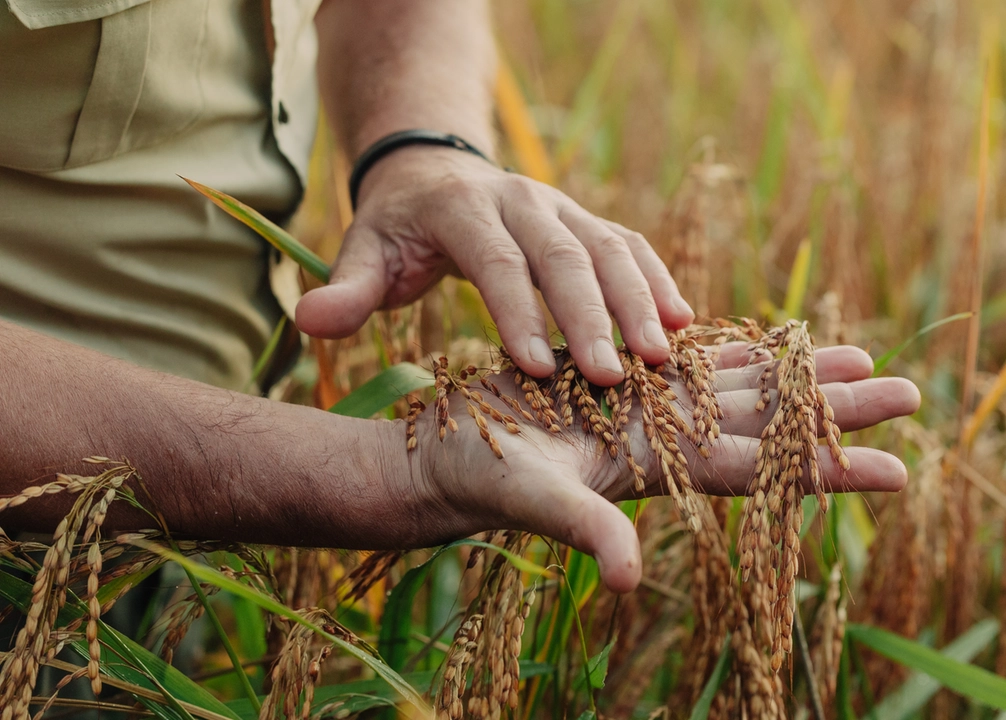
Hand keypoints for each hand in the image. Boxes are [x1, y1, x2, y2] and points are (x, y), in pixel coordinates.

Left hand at [294, 148, 694, 385]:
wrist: (436, 172)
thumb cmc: (399, 230)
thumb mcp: (365, 253)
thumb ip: (346, 288)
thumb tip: (310, 321)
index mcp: (463, 209)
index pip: (497, 261)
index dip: (520, 313)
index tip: (542, 371)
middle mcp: (521, 199)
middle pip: (564, 255)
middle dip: (593, 316)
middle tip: (615, 378)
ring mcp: (562, 206)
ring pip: (609, 247)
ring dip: (639, 300)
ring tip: (661, 357)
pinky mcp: (588, 221)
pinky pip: (630, 246)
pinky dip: (657, 281)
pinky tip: (683, 324)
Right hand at [393, 345, 920, 593]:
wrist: (445, 457)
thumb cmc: (479, 477)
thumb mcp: (533, 499)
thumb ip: (586, 530)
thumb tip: (627, 581)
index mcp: (664, 467)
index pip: (767, 471)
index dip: (833, 472)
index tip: (904, 471)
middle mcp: (672, 441)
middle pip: (775, 425)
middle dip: (841, 411)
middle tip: (915, 394)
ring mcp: (654, 411)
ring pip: (747, 389)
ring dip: (804, 377)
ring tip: (866, 357)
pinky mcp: (628, 382)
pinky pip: (699, 364)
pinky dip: (742, 353)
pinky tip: (778, 343)